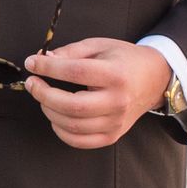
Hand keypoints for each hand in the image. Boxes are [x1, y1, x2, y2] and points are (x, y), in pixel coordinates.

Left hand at [25, 40, 171, 148]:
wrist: (154, 79)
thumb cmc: (124, 60)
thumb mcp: (100, 46)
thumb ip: (71, 52)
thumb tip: (43, 59)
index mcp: (116, 75)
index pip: (75, 72)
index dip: (48, 68)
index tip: (32, 62)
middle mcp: (118, 101)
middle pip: (72, 106)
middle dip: (44, 95)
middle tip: (33, 83)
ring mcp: (116, 122)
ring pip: (72, 126)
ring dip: (49, 111)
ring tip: (43, 97)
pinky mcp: (113, 136)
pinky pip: (80, 141)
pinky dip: (61, 131)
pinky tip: (56, 116)